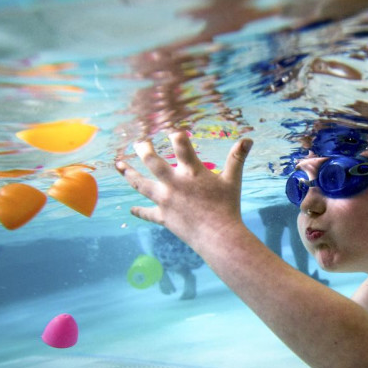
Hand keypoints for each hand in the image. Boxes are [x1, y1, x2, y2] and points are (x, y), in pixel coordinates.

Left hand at [116, 132, 252, 248]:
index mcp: (191, 172)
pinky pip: (147, 213)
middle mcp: (174, 184)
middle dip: (144, 149)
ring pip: (140, 184)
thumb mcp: (233, 180)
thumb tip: (248, 139)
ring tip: (119, 164)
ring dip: (129, 173)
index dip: (177, 135)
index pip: (180, 145)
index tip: (173, 131)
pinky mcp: (163, 217)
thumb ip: (237, 158)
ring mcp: (165, 201)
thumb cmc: (227, 207)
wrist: (218, 237)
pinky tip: (131, 209)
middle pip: (152, 161)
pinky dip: (139, 211)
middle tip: (140, 143)